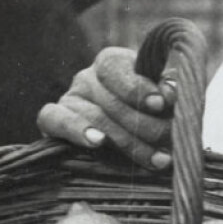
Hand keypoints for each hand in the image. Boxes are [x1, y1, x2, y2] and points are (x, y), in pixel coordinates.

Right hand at [36, 46, 173, 169]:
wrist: (131, 138)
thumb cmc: (154, 114)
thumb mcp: (165, 99)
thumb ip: (167, 92)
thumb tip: (169, 92)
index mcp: (111, 63)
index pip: (116, 67)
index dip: (138, 87)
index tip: (160, 104)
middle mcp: (86, 77)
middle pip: (113, 102)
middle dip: (146, 127)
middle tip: (170, 143)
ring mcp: (69, 99)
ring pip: (96, 118)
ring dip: (130, 143)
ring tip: (158, 160)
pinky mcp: (52, 120)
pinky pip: (54, 120)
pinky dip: (76, 130)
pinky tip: (98, 142)